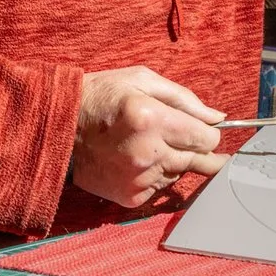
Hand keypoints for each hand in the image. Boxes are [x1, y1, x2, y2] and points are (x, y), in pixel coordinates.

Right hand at [71, 67, 228, 209]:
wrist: (57, 127)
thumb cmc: (100, 96)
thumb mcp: (141, 80)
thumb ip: (184, 98)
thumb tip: (217, 117)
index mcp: (153, 119)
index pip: (208, 139)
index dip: (206, 132)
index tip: (196, 128)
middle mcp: (148, 153)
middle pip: (200, 160)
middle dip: (193, 147)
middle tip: (171, 136)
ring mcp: (138, 178)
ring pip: (180, 174)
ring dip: (172, 161)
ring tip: (146, 144)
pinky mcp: (129, 196)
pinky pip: (160, 188)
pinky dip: (155, 175)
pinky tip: (136, 159)